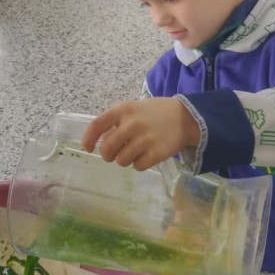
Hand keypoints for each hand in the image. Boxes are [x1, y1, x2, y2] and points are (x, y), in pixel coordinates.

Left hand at [81, 98, 199, 171]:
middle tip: (115, 153)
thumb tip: (99, 141)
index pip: (97, 125)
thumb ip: (116, 121)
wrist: (185, 117)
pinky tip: (146, 155)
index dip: (88, 139)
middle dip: (108, 155)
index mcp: (124, 109)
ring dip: (124, 160)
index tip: (88, 148)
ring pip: (121, 161)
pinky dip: (139, 164)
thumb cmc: (155, 113)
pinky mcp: (156, 153)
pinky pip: (137, 166)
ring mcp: (144, 139)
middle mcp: (132, 124)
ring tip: (134, 152)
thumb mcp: (133, 108)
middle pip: (107, 149)